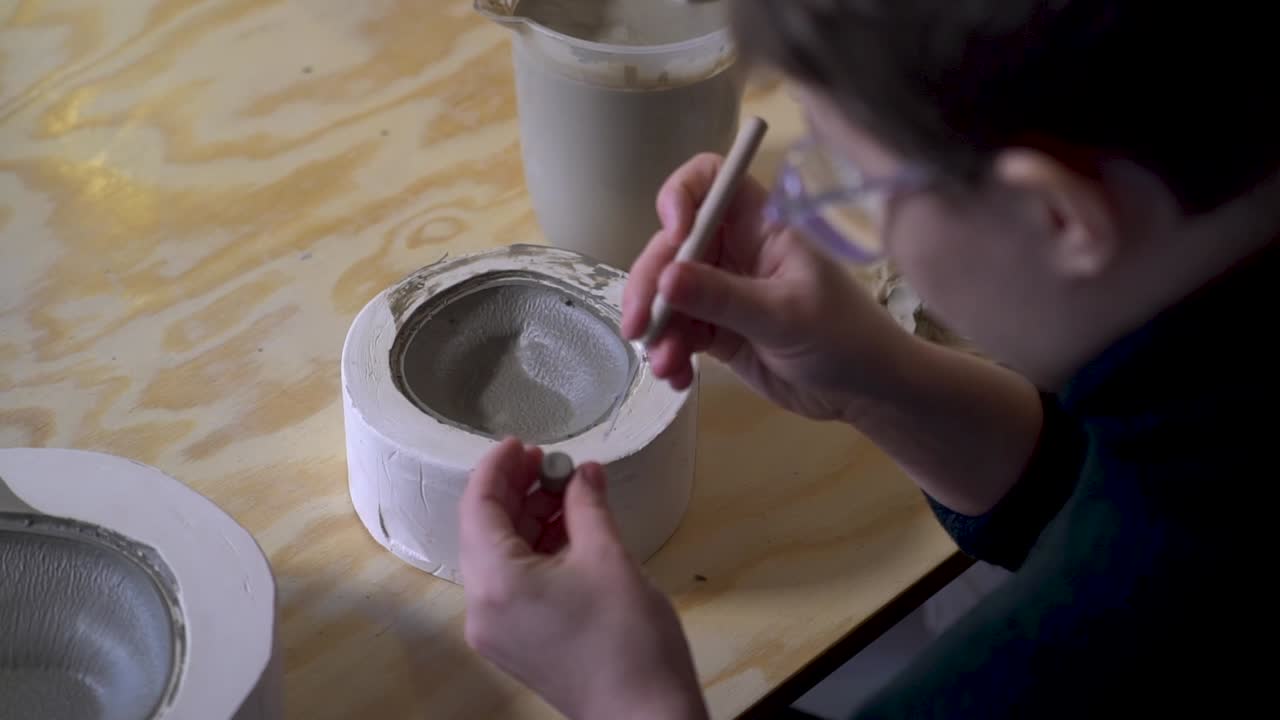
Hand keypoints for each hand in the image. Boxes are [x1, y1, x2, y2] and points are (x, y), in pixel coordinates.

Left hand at [459, 438, 707, 719]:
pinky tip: (569, 529)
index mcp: (495, 582)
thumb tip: (581, 472)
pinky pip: (512, 583)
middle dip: (515, 492)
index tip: (524, 442)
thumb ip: (586, 505)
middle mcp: (482, 608)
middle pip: (484, 532)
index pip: (477, 507)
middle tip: (550, 463)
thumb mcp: (609, 557)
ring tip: (568, 492)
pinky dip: (535, 552)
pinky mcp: (516, 643)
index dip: (497, 468)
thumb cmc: (628, 637)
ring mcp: (496, 630)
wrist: (644, 716)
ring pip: (500, 557)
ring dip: (528, 520)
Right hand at [623, 153, 912, 421]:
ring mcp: (723, 292)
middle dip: (649, 285)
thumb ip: (723, 297)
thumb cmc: (843, 337)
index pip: (709, 181)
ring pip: (667, 295)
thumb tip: (665, 278)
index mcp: (759, 226)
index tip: (671, 233)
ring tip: (665, 366)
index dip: (680, 195)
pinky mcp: (718, 331)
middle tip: (638, 326)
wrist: (866, 392)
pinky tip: (677, 378)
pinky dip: (670, 353)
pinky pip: (678, 333)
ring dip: (658, 329)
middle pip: (672, 248)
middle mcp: (735, 251)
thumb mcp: (784, 315)